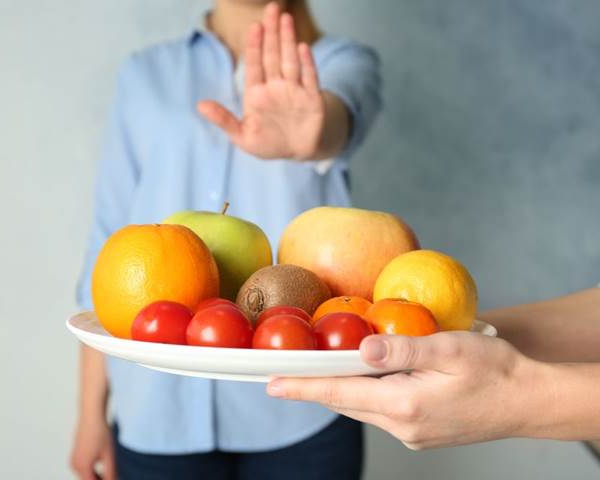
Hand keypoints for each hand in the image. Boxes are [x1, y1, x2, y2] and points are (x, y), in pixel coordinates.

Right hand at [70, 415, 115, 479]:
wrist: (91, 416)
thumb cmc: (100, 433)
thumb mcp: (109, 454)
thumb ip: (110, 472)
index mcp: (83, 467)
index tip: (112, 479)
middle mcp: (75, 466)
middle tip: (113, 476)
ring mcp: (73, 460)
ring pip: (85, 475)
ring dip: (96, 476)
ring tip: (110, 472)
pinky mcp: (74, 455)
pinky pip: (83, 468)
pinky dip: (91, 470)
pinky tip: (103, 465)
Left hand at [198, 2, 326, 159]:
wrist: (298, 152)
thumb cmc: (269, 143)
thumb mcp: (243, 137)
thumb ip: (224, 120)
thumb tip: (200, 106)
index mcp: (257, 93)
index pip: (255, 64)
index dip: (254, 45)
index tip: (254, 26)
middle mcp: (276, 87)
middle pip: (273, 55)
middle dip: (272, 32)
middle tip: (272, 8)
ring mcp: (295, 91)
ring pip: (290, 61)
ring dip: (288, 40)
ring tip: (286, 19)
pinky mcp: (312, 100)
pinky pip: (310, 79)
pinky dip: (307, 64)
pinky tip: (302, 48)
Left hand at [267, 332, 544, 449]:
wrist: (528, 401)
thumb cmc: (495, 371)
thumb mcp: (450, 349)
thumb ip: (403, 348)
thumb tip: (361, 348)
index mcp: (405, 405)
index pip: (340, 394)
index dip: (304, 387)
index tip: (273, 383)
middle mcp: (403, 426)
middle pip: (347, 403)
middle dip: (317, 387)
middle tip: (288, 372)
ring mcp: (412, 434)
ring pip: (364, 407)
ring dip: (344, 389)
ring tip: (325, 368)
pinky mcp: (421, 433)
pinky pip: (382, 411)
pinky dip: (368, 394)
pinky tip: (368, 377)